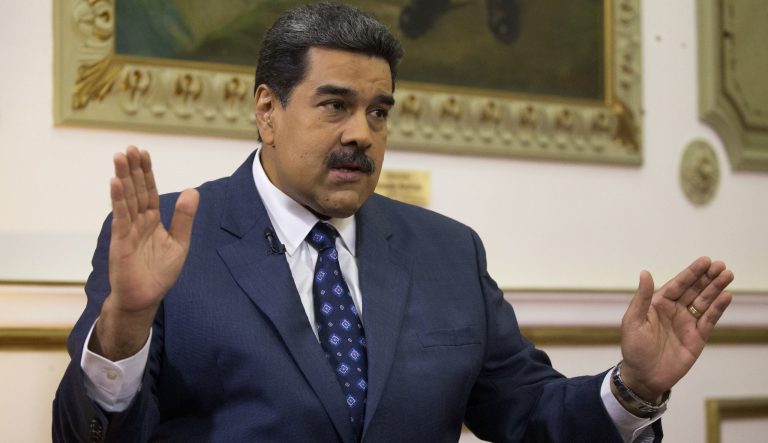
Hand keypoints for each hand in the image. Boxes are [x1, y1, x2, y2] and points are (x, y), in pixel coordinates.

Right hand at [91, 146, 198, 359]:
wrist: (145, 298)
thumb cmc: (160, 273)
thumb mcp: (179, 243)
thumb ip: (184, 218)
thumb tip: (192, 191)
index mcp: (153, 220)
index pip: (149, 191)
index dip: (146, 172)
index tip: (143, 153)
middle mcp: (138, 222)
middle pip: (135, 190)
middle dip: (132, 169)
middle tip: (129, 148)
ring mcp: (128, 230)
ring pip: (126, 199)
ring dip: (123, 178)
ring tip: (119, 158)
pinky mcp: (121, 242)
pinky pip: (121, 217)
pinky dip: (119, 200)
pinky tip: (116, 184)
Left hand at [618, 257, 732, 401]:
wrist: (644, 376)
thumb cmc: (634, 348)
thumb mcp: (634, 321)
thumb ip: (642, 298)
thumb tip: (645, 273)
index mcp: (659, 304)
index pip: (678, 284)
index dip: (691, 273)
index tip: (705, 261)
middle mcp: (675, 311)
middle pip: (694, 290)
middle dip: (707, 277)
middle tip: (721, 265)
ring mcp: (687, 323)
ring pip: (704, 302)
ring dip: (716, 289)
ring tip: (728, 275)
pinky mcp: (697, 338)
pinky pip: (709, 320)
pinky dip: (718, 309)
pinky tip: (726, 297)